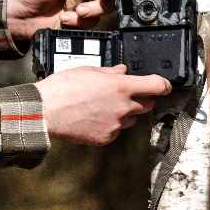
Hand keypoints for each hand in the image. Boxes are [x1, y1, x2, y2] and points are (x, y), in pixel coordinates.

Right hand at [35, 64, 171, 146]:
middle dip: (140, 99)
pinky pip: (115, 131)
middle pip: (146, 105)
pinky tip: (93, 119)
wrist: (45, 112)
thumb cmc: (62, 89)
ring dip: (123, 113)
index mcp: (122, 87)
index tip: (163, 85)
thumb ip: (109, 72)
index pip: (157, 86)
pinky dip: (109, 125)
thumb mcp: (87, 71)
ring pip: (130, 119)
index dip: (163, 85)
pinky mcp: (106, 138)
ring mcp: (116, 125)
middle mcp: (124, 107)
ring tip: (102, 108)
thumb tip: (121, 71)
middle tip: (125, 95)